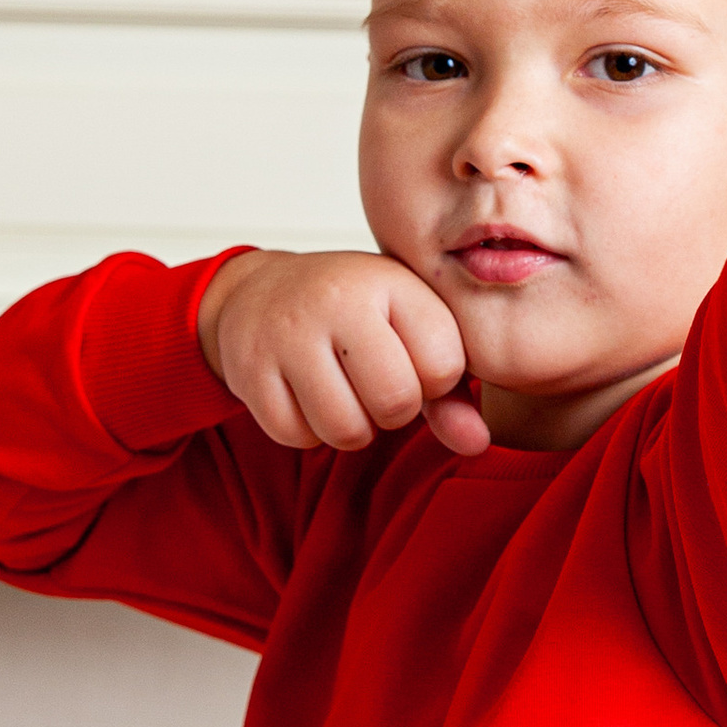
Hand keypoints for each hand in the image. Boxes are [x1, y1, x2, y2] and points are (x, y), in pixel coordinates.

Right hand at [198, 248, 486, 455]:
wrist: (260, 292)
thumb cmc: (354, 314)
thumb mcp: (408, 328)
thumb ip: (451, 389)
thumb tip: (477, 445)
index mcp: (390, 281)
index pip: (444, 367)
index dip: (434, 381)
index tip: (412, 361)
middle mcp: (337, 300)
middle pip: (396, 402)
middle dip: (395, 411)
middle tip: (377, 385)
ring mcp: (288, 334)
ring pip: (346, 430)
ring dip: (353, 427)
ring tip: (344, 392)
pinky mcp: (250, 369)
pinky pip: (298, 437)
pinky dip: (309, 431)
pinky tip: (307, 396)